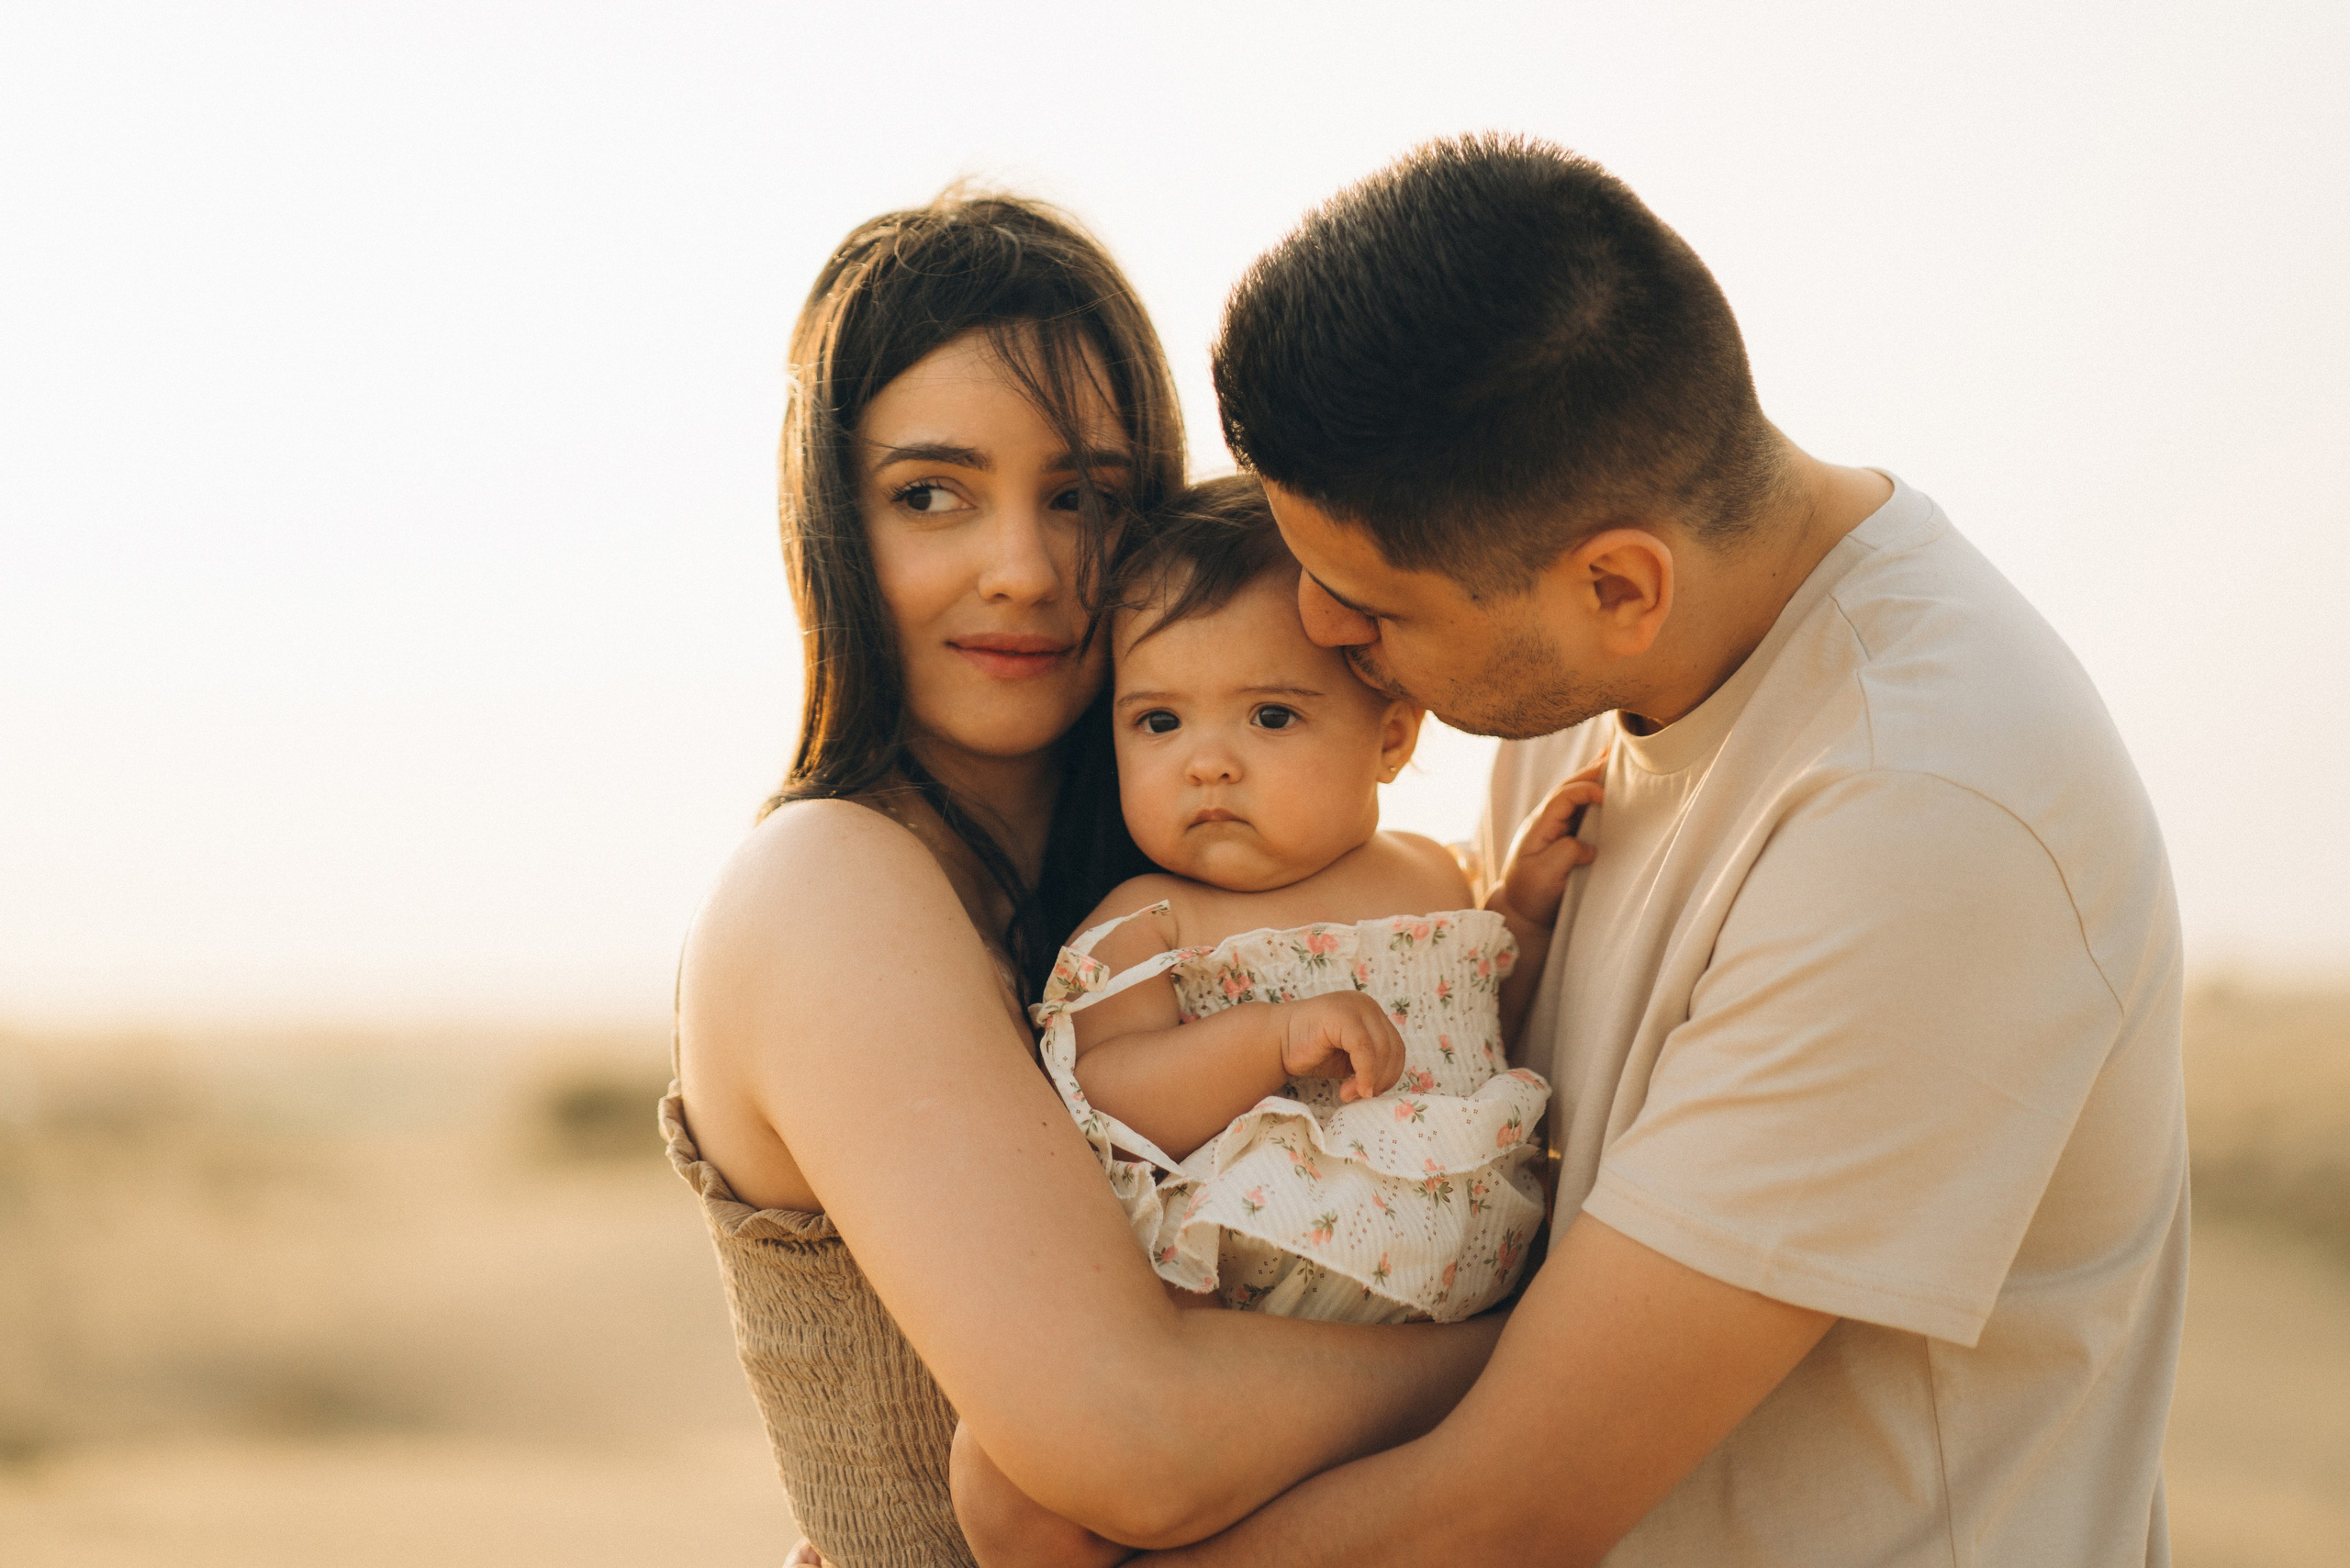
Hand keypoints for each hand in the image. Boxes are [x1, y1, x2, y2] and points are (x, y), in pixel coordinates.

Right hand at [1275, 992, 1407, 1102]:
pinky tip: (1355, 1089)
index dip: (1389, 1075)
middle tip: (1360, 1097)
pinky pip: (1364, 1049)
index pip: (1396, 1048)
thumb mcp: (1348, 1059)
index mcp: (1372, 1014)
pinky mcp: (1342, 1015)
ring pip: (1382, 1049)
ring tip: (1350, 1094)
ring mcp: (1355, 1007)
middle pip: (1393, 1049)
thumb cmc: (1309, 1051)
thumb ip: (1369, 1065)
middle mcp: (1367, 1005)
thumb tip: (1384, 1086)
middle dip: (1381, 1079)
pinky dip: (1365, 1073)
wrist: (1274, 1041)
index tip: (1370, 1094)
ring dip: (1371, 1079)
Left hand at [1494, 755, 1605, 930]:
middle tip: (1615, 754)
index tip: (1605, 796)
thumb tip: (1588, 846)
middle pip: (1568, 788)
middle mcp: (1545, 822)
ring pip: (1574, 795)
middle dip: (1591, 771)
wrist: (1519, 912)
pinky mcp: (1562, 838)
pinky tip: (1603, 787)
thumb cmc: (1530, 895)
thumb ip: (1565, 853)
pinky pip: (1578, 810)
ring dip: (1592, 778)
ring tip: (1611, 759)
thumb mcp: (1546, 876)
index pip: (1563, 797)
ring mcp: (1553, 828)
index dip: (1584, 790)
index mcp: (1539, 826)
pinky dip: (1591, 795)